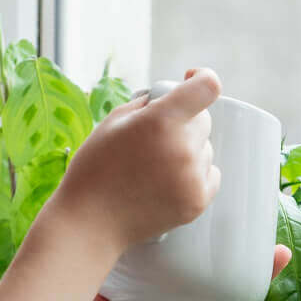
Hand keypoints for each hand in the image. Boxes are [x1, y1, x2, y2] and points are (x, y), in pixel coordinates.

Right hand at [53, 68, 222, 255]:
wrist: (90, 222)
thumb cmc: (96, 168)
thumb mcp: (113, 121)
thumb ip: (148, 102)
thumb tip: (173, 93)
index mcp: (161, 121)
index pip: (207, 86)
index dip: (202, 78)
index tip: (191, 80)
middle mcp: (183, 148)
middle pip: (203, 120)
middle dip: (184, 122)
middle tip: (155, 138)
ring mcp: (192, 177)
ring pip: (205, 149)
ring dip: (187, 150)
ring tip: (154, 167)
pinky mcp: (197, 202)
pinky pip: (210, 174)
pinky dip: (194, 174)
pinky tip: (166, 181)